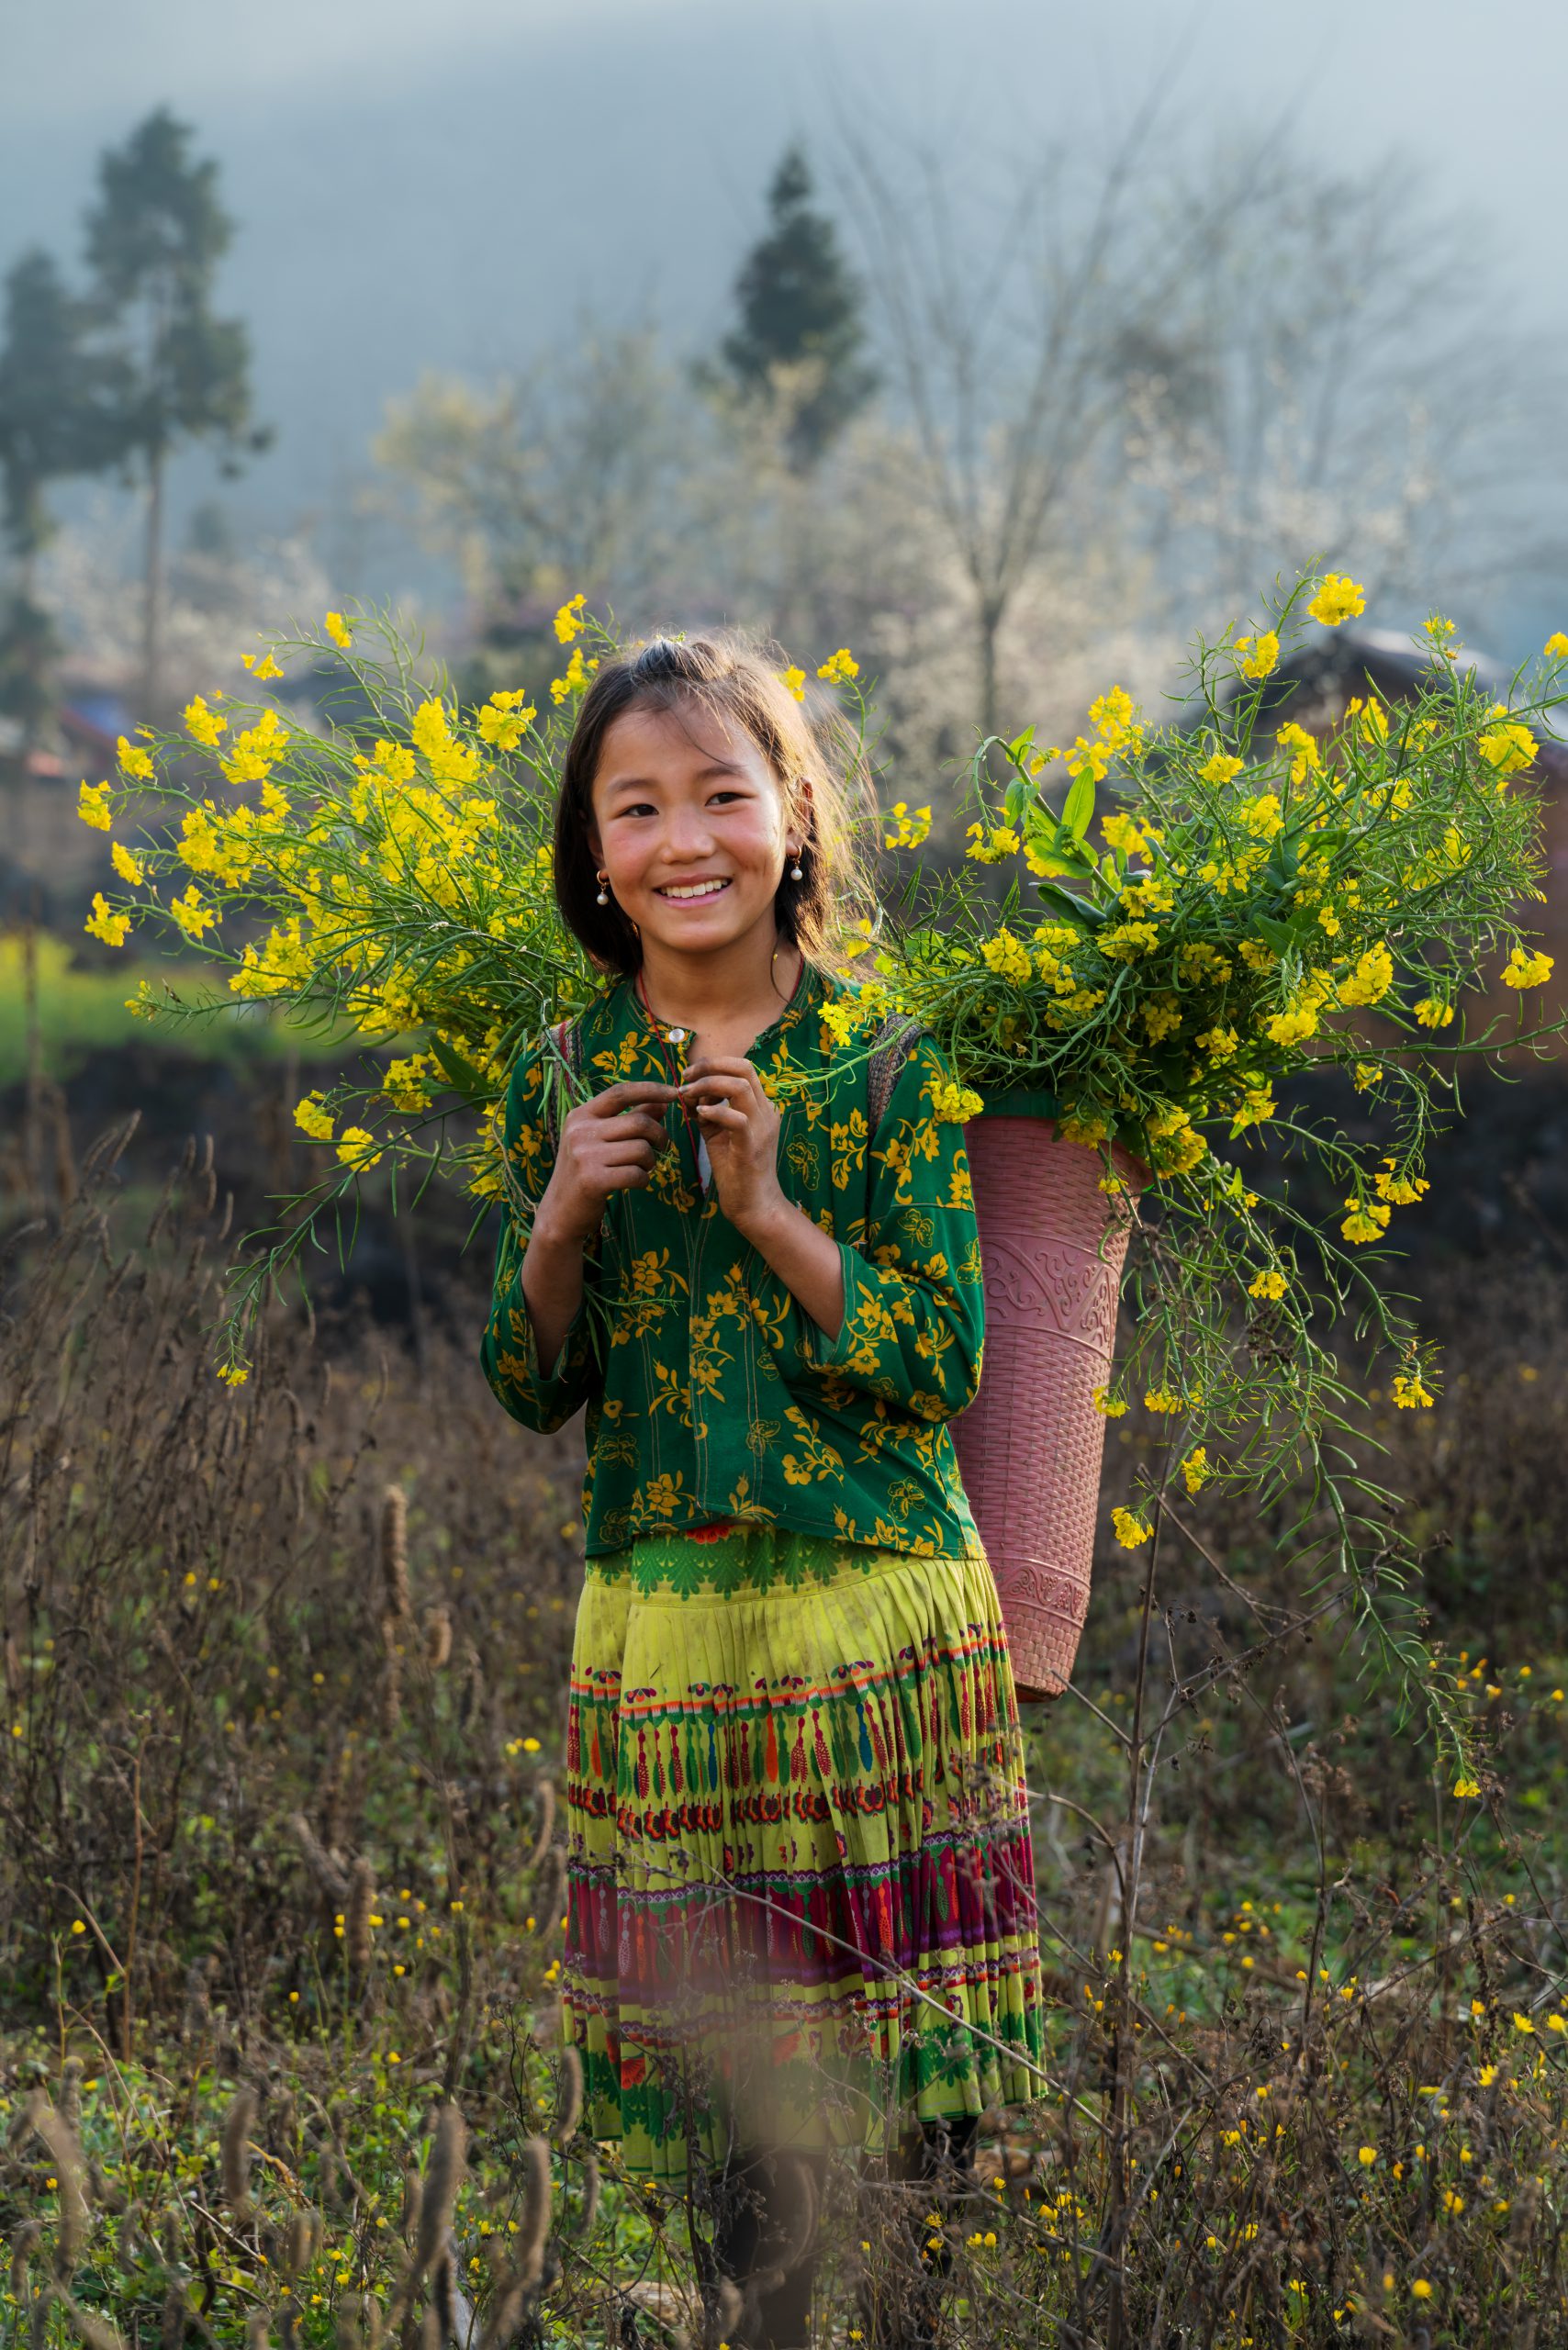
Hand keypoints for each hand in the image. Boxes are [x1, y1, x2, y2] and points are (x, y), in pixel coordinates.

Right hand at [534, 1081, 678, 1247]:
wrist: (559, 1212)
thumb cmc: (585, 1171)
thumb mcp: (601, 1140)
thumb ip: (630, 1119)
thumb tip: (662, 1103)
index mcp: (580, 1116)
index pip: (620, 1093)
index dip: (650, 1089)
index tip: (674, 1093)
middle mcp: (580, 1132)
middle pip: (639, 1122)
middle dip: (660, 1135)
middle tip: (662, 1147)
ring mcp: (584, 1156)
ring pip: (641, 1149)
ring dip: (651, 1162)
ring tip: (641, 1169)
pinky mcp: (593, 1180)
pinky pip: (636, 1174)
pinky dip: (644, 1180)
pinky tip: (635, 1183)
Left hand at [680, 1056, 785, 1237]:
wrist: (755, 1206)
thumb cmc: (736, 1171)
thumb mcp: (718, 1135)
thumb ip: (707, 1112)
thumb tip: (688, 1092)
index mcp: (760, 1106)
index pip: (742, 1068)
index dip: (714, 1064)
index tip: (690, 1075)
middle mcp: (765, 1112)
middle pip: (744, 1068)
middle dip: (710, 1066)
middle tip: (686, 1077)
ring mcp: (761, 1128)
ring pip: (740, 1087)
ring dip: (708, 1085)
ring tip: (687, 1095)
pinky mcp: (751, 1147)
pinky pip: (737, 1119)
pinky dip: (714, 1112)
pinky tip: (698, 1116)